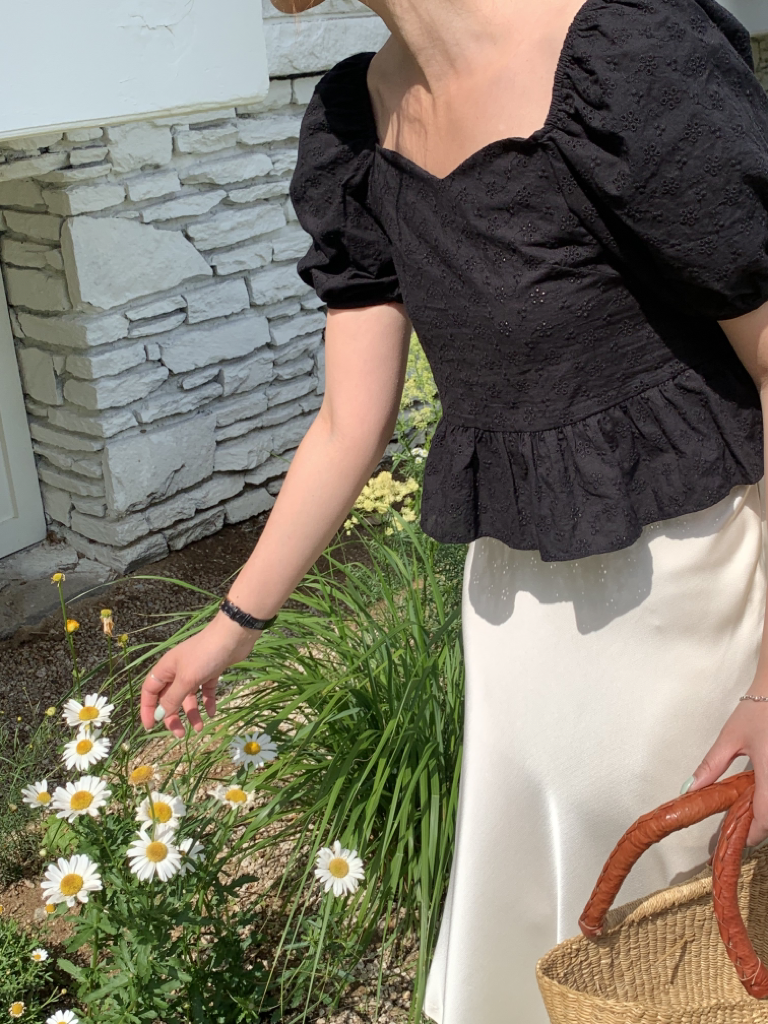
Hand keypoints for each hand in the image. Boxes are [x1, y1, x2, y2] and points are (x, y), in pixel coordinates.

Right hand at [140, 613, 259, 737]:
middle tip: (180, 734)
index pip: (150, 692)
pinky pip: (205, 691)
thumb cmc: (205, 655)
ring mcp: (195, 671)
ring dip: (192, 713)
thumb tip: (160, 715)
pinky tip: (213, 713)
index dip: (148, 709)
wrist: (233, 636)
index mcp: (166, 669)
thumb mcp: (186, 679)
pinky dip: (207, 702)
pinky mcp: (211, 671)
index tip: (150, 727)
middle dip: (173, 716)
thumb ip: (173, 698)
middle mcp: (178, 671)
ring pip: (189, 697)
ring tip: (200, 728)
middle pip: (170, 698)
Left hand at [685, 695, 767, 846]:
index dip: (754, 834)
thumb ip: (711, 766)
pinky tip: (761, 788)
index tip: (741, 840)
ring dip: (767, 808)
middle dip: (762, 822)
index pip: (766, 818)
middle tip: (744, 824)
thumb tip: (691, 788)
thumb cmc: (760, 709)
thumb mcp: (731, 738)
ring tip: (750, 804)